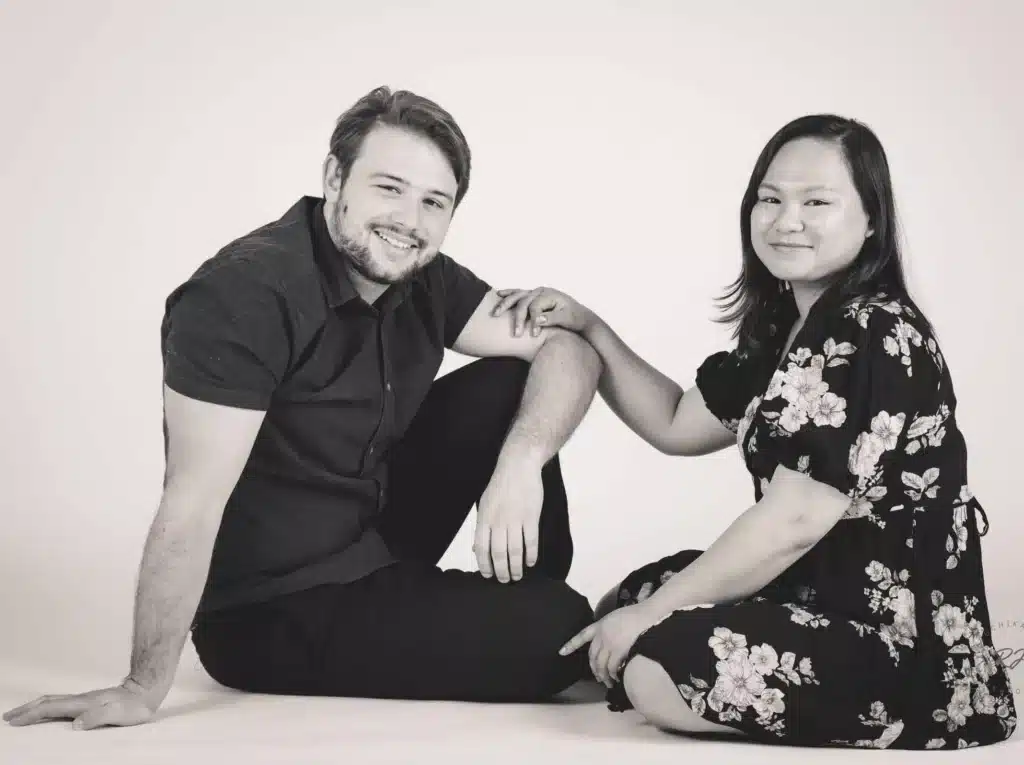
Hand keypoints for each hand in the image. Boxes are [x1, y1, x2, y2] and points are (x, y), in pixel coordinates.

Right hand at [3, 679, 157, 729]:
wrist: (146, 690)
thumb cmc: (135, 706)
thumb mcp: (118, 714)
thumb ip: (97, 717)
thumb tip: (75, 724)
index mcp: (83, 703)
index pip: (51, 708)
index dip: (31, 715)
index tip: (14, 721)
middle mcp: (81, 700)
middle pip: (47, 702)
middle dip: (26, 710)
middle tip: (8, 717)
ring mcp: (84, 699)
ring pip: (53, 701)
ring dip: (34, 707)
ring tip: (21, 714)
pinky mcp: (89, 702)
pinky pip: (61, 704)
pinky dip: (47, 707)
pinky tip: (47, 712)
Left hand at [474, 457, 543, 582]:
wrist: (518, 466)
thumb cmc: (500, 485)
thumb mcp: (485, 504)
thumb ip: (483, 526)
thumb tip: (478, 549)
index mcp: (484, 518)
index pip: (481, 548)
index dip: (484, 564)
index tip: (488, 575)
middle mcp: (498, 521)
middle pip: (499, 553)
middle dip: (502, 571)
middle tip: (505, 580)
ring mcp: (515, 519)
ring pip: (515, 550)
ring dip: (516, 567)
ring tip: (518, 576)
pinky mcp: (531, 517)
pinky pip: (530, 541)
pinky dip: (531, 555)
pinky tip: (531, 562)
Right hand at [490, 287, 592, 336]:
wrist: (580, 316)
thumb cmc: (575, 318)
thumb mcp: (567, 319)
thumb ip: (552, 318)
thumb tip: (537, 319)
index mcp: (549, 295)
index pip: (535, 306)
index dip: (533, 321)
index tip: (533, 335)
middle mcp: (541, 291)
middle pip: (524, 301)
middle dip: (517, 317)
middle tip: (515, 333)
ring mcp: (536, 293)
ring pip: (517, 296)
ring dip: (505, 304)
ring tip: (495, 314)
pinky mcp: (533, 297)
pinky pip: (518, 295)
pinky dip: (508, 295)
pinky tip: (498, 295)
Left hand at [558, 603, 661, 686]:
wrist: (645, 616)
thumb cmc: (634, 615)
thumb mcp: (614, 619)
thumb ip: (607, 629)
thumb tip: (607, 644)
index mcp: (599, 625)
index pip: (581, 636)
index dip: (570, 645)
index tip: (561, 652)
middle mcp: (601, 635)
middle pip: (592, 656)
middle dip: (594, 669)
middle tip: (598, 678)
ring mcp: (609, 643)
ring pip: (600, 664)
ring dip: (603, 676)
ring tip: (608, 683)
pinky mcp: (618, 650)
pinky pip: (611, 667)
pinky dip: (613, 675)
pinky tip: (617, 678)